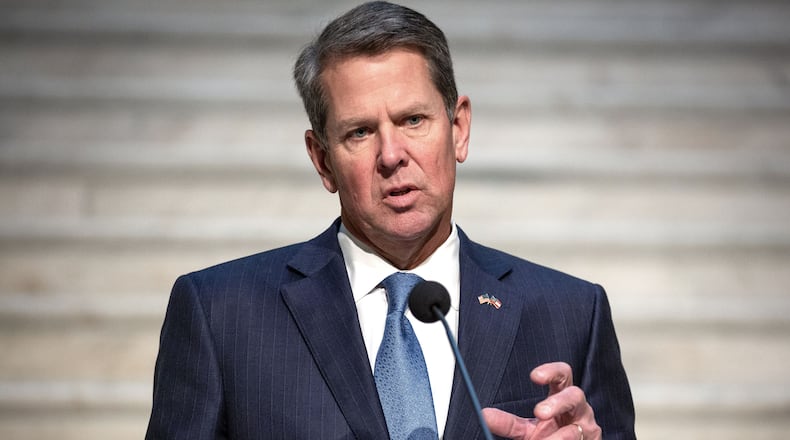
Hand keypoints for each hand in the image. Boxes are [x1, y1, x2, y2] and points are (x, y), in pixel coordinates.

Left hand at [482, 362, 600, 439]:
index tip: (534, 376)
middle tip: (540, 413)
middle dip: (558, 402)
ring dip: (558, 437)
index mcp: (562, 397)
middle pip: (575, 394)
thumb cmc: (552, 437)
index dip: (552, 371)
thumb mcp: (528, 430)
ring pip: (577, 427)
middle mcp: (578, 408)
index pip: (562, 375)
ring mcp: (588, 427)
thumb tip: (484, 414)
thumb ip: (509, 423)